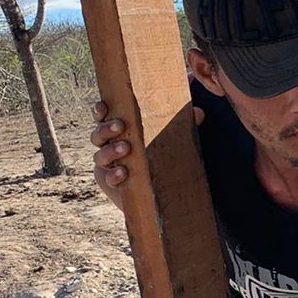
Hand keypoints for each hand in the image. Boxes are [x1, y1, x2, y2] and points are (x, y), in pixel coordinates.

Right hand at [89, 100, 203, 208]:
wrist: (162, 192)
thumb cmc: (163, 156)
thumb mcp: (172, 139)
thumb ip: (181, 125)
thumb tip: (200, 113)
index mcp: (120, 131)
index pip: (103, 117)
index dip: (99, 111)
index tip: (104, 106)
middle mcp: (109, 146)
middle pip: (97, 134)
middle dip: (106, 128)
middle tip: (121, 126)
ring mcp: (108, 165)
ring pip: (99, 154)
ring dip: (110, 150)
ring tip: (125, 148)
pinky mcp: (112, 182)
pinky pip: (107, 177)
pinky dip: (113, 174)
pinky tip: (123, 172)